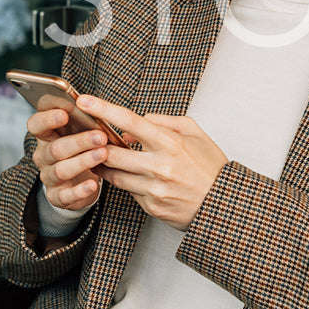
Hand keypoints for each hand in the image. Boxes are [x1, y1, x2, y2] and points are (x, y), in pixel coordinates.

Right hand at [28, 107, 107, 211]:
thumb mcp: (78, 131)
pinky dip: (80, 191)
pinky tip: (94, 184)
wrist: (78, 181)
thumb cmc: (80, 148)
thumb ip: (81, 119)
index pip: (36, 124)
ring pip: (61, 170)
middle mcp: (43, 156)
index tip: (65, 112)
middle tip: (100, 136)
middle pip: (55, 148)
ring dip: (83, 161)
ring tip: (103, 155)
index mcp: (46, 136)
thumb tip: (93, 104)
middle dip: (79, 141)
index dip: (47, 118)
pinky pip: (66, 196)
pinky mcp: (57, 197)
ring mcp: (49, 177)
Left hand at [79, 95, 228, 230]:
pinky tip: (132, 177)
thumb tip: (132, 125)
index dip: (103, 110)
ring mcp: (154, 189)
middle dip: (97, 146)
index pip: (130, 121)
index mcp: (170, 143)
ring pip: (115, 175)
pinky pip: (129, 191)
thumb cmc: (210, 166)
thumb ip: (162, 121)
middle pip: (112, 153)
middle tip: (88, 138)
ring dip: (105, 165)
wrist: (223, 203)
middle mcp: (159, 166)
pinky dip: (127, 182)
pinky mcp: (152, 207)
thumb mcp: (194, 132)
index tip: (85, 101)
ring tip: (103, 157)